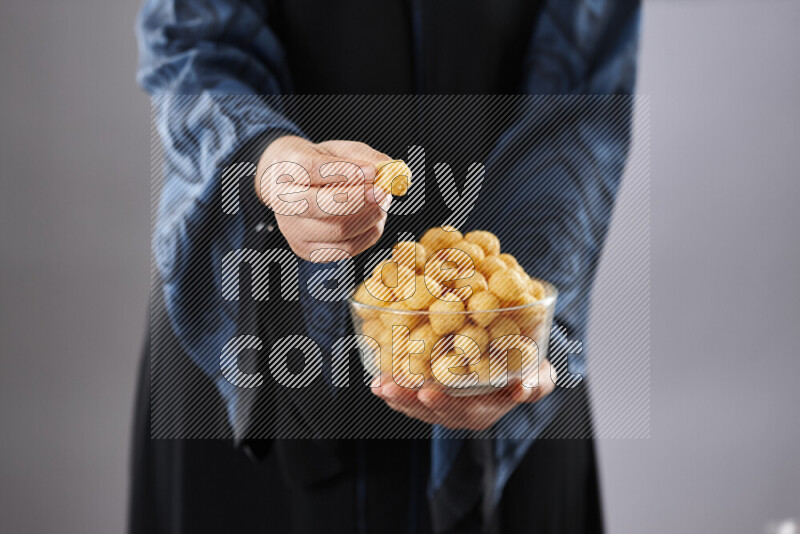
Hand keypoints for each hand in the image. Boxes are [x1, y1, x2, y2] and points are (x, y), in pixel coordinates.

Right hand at [255, 136, 392, 261]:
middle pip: (320, 206)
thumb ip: (363, 156)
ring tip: (382, 202)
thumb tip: (389, 169)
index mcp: (284, 170)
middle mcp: (282, 202)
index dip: (344, 171)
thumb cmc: (320, 165)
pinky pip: (346, 249)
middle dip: (359, 199)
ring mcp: (293, 230)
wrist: (294, 188)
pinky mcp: (307, 250)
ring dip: (369, 217)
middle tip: (383, 192)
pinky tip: (375, 219)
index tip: (372, 171)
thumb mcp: (338, 151)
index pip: (310, 169)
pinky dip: (368, 234)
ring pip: (338, 230)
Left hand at [371, 359, 556, 430]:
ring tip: (377, 384)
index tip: (427, 392)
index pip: (460, 412)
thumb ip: (537, 384)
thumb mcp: (541, 376)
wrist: (514, 363)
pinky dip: (393, 386)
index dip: (443, 404)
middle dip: (406, 400)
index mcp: (482, 412)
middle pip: (429, 411)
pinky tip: (377, 375)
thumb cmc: (529, 369)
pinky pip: (408, 394)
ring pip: (413, 405)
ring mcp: (441, 405)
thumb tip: (522, 387)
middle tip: (388, 386)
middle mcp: (458, 414)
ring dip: (394, 395)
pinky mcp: (429, 391)